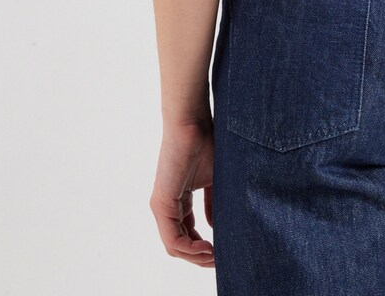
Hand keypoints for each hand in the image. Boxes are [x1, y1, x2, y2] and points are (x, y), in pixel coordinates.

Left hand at [150, 119, 215, 267]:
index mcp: (178, 199)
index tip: (222, 251)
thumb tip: (214, 227)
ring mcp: (161, 206)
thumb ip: (212, 203)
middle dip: (199, 257)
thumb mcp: (213, 180)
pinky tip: (207, 249)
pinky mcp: (161, 203)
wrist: (193, 122)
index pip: (187, 232)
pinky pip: (172, 238)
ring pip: (174, 246)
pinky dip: (190, 248)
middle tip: (219, 262)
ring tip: (215, 258)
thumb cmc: (205, 142)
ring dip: (195, 257)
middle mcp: (166, 206)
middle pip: (180, 244)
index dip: (203, 247)